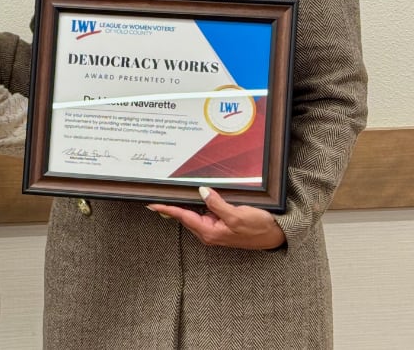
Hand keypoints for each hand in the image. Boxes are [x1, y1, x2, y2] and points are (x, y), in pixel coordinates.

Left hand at [147, 186, 285, 250]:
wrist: (275, 235)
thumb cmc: (259, 228)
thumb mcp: (237, 215)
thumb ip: (217, 204)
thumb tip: (202, 191)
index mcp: (209, 232)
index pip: (182, 217)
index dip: (166, 209)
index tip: (151, 204)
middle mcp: (208, 232)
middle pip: (185, 215)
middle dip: (172, 204)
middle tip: (158, 192)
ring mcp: (214, 228)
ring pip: (194, 213)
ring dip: (185, 203)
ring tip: (172, 192)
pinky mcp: (221, 224)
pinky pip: (205, 212)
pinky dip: (198, 204)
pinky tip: (197, 195)